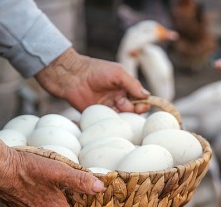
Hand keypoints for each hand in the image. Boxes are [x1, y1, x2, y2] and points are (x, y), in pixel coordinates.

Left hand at [35, 48, 150, 112]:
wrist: (73, 77)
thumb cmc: (96, 71)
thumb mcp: (118, 73)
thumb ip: (133, 84)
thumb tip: (147, 96)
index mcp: (125, 87)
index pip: (140, 97)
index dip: (144, 102)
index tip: (144, 103)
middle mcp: (119, 98)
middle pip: (134, 109)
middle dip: (136, 110)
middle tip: (131, 106)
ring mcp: (110, 107)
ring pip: (124, 117)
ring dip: (126, 116)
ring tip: (120, 109)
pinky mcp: (100, 115)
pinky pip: (112, 122)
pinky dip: (116, 123)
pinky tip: (115, 119)